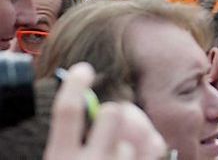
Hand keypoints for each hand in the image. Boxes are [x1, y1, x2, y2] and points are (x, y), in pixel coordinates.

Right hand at [45, 63, 166, 159]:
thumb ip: (69, 140)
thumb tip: (90, 105)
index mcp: (59, 158)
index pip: (67, 110)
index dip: (75, 84)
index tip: (83, 69)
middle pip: (112, 111)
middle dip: (113, 112)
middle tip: (109, 122)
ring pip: (134, 133)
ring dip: (128, 142)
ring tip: (116, 159)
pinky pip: (155, 144)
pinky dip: (148, 146)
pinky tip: (137, 155)